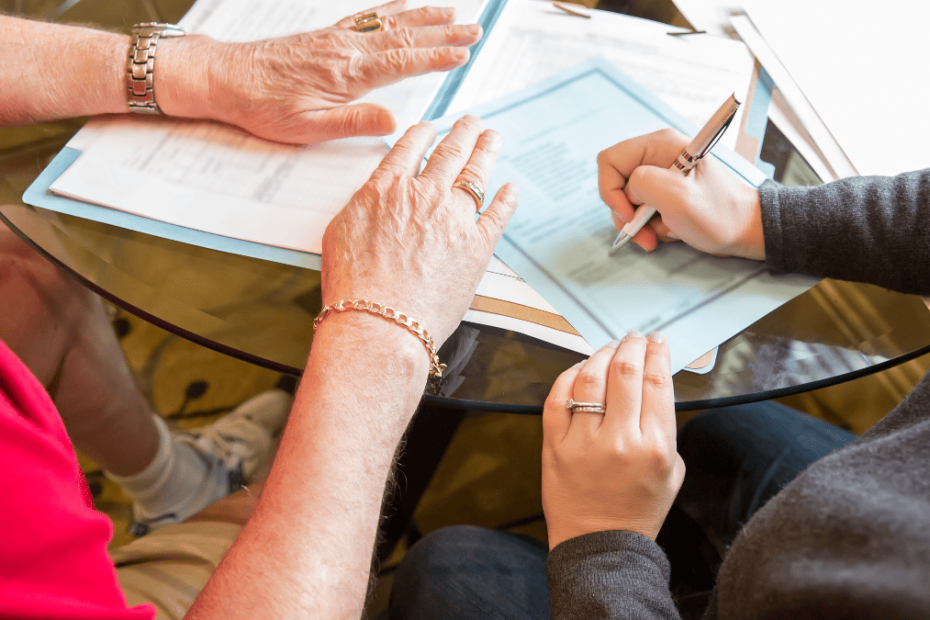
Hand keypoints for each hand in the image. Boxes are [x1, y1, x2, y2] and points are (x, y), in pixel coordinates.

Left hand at [162, 1, 480, 143]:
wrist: (226, 78)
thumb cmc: (264, 107)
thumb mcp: (308, 128)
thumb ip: (353, 122)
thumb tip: (393, 123)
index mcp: (348, 74)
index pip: (403, 63)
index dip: (436, 57)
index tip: (462, 54)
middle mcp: (347, 49)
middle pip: (405, 37)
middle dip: (442, 33)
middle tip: (474, 30)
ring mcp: (338, 38)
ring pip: (390, 22)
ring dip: (424, 17)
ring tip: (453, 12)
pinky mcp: (327, 35)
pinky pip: (368, 16)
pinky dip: (392, 9)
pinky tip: (404, 5)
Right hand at [321, 115, 518, 344]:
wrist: (380, 322)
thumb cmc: (354, 287)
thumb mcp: (340, 233)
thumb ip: (364, 206)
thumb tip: (375, 196)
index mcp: (388, 189)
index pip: (410, 148)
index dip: (424, 133)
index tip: (432, 128)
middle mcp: (424, 195)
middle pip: (449, 153)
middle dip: (463, 132)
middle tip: (472, 122)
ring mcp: (454, 219)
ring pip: (476, 174)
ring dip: (486, 151)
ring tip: (493, 138)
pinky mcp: (478, 247)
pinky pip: (498, 214)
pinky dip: (507, 199)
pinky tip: (511, 189)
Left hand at [542, 332, 684, 548]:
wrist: (600, 545)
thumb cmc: (637, 509)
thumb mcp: (672, 471)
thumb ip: (665, 429)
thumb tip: (653, 387)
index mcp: (654, 447)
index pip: (657, 382)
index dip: (657, 354)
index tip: (656, 342)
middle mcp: (619, 440)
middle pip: (624, 372)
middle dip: (631, 347)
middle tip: (634, 339)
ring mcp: (583, 442)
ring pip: (589, 378)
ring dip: (601, 355)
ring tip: (609, 349)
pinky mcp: (554, 446)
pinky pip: (557, 397)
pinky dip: (568, 375)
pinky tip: (579, 369)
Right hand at [597, 128, 765, 258]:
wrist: (745, 231)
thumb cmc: (720, 213)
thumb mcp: (678, 197)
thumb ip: (643, 184)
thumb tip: (628, 190)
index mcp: (660, 145)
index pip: (610, 160)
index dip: (611, 189)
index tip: (628, 213)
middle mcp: (656, 156)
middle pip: (616, 182)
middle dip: (624, 212)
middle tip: (642, 234)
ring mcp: (660, 175)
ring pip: (626, 200)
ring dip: (636, 224)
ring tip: (657, 236)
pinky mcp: (663, 193)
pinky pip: (640, 210)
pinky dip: (647, 226)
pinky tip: (667, 230)